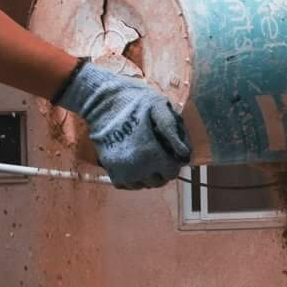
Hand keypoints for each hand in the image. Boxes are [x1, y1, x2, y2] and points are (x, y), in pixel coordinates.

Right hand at [54, 61, 190, 188]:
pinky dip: (133, 178)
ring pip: (143, 185)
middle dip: (163, 170)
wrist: (102, 102)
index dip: (174, 163)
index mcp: (151, 153)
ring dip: (148, 175)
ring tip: (147, 158)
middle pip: (158, 181)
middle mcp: (137, 168)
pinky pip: (128, 185)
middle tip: (159, 154)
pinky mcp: (110, 170)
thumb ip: (173, 132)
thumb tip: (185, 155)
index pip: (171, 172)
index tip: (171, 152)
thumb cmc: (134, 101)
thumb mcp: (159, 107)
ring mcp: (122, 171)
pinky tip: (135, 163)